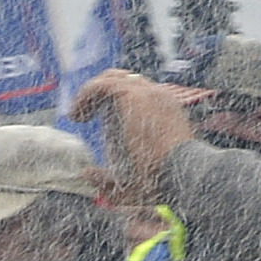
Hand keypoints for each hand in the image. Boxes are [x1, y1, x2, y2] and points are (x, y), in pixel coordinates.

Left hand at [71, 67, 200, 178]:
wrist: (183, 172)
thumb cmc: (167, 181)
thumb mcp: (136, 181)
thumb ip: (109, 180)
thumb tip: (85, 174)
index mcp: (168, 112)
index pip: (141, 93)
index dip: (115, 101)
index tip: (98, 118)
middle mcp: (160, 97)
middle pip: (125, 80)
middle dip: (102, 92)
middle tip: (85, 112)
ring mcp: (148, 93)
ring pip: (111, 79)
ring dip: (90, 94)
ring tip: (77, 115)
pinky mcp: (133, 95)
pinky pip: (102, 85)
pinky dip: (85, 96)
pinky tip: (76, 116)